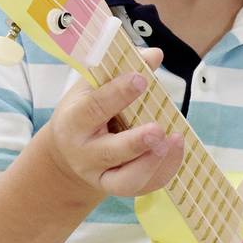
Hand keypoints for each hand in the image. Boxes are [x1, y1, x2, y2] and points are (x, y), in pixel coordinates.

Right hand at [40, 48, 183, 200]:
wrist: (67, 153)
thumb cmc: (85, 111)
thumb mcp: (92, 87)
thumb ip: (120, 70)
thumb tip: (155, 54)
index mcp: (74, 120)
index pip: (93, 108)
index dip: (117, 94)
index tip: (141, 78)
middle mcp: (84, 152)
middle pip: (109, 152)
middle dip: (136, 143)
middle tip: (158, 130)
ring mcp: (98, 175)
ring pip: (126, 180)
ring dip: (153, 163)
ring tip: (174, 141)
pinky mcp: (113, 188)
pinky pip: (140, 188)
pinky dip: (162, 172)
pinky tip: (175, 151)